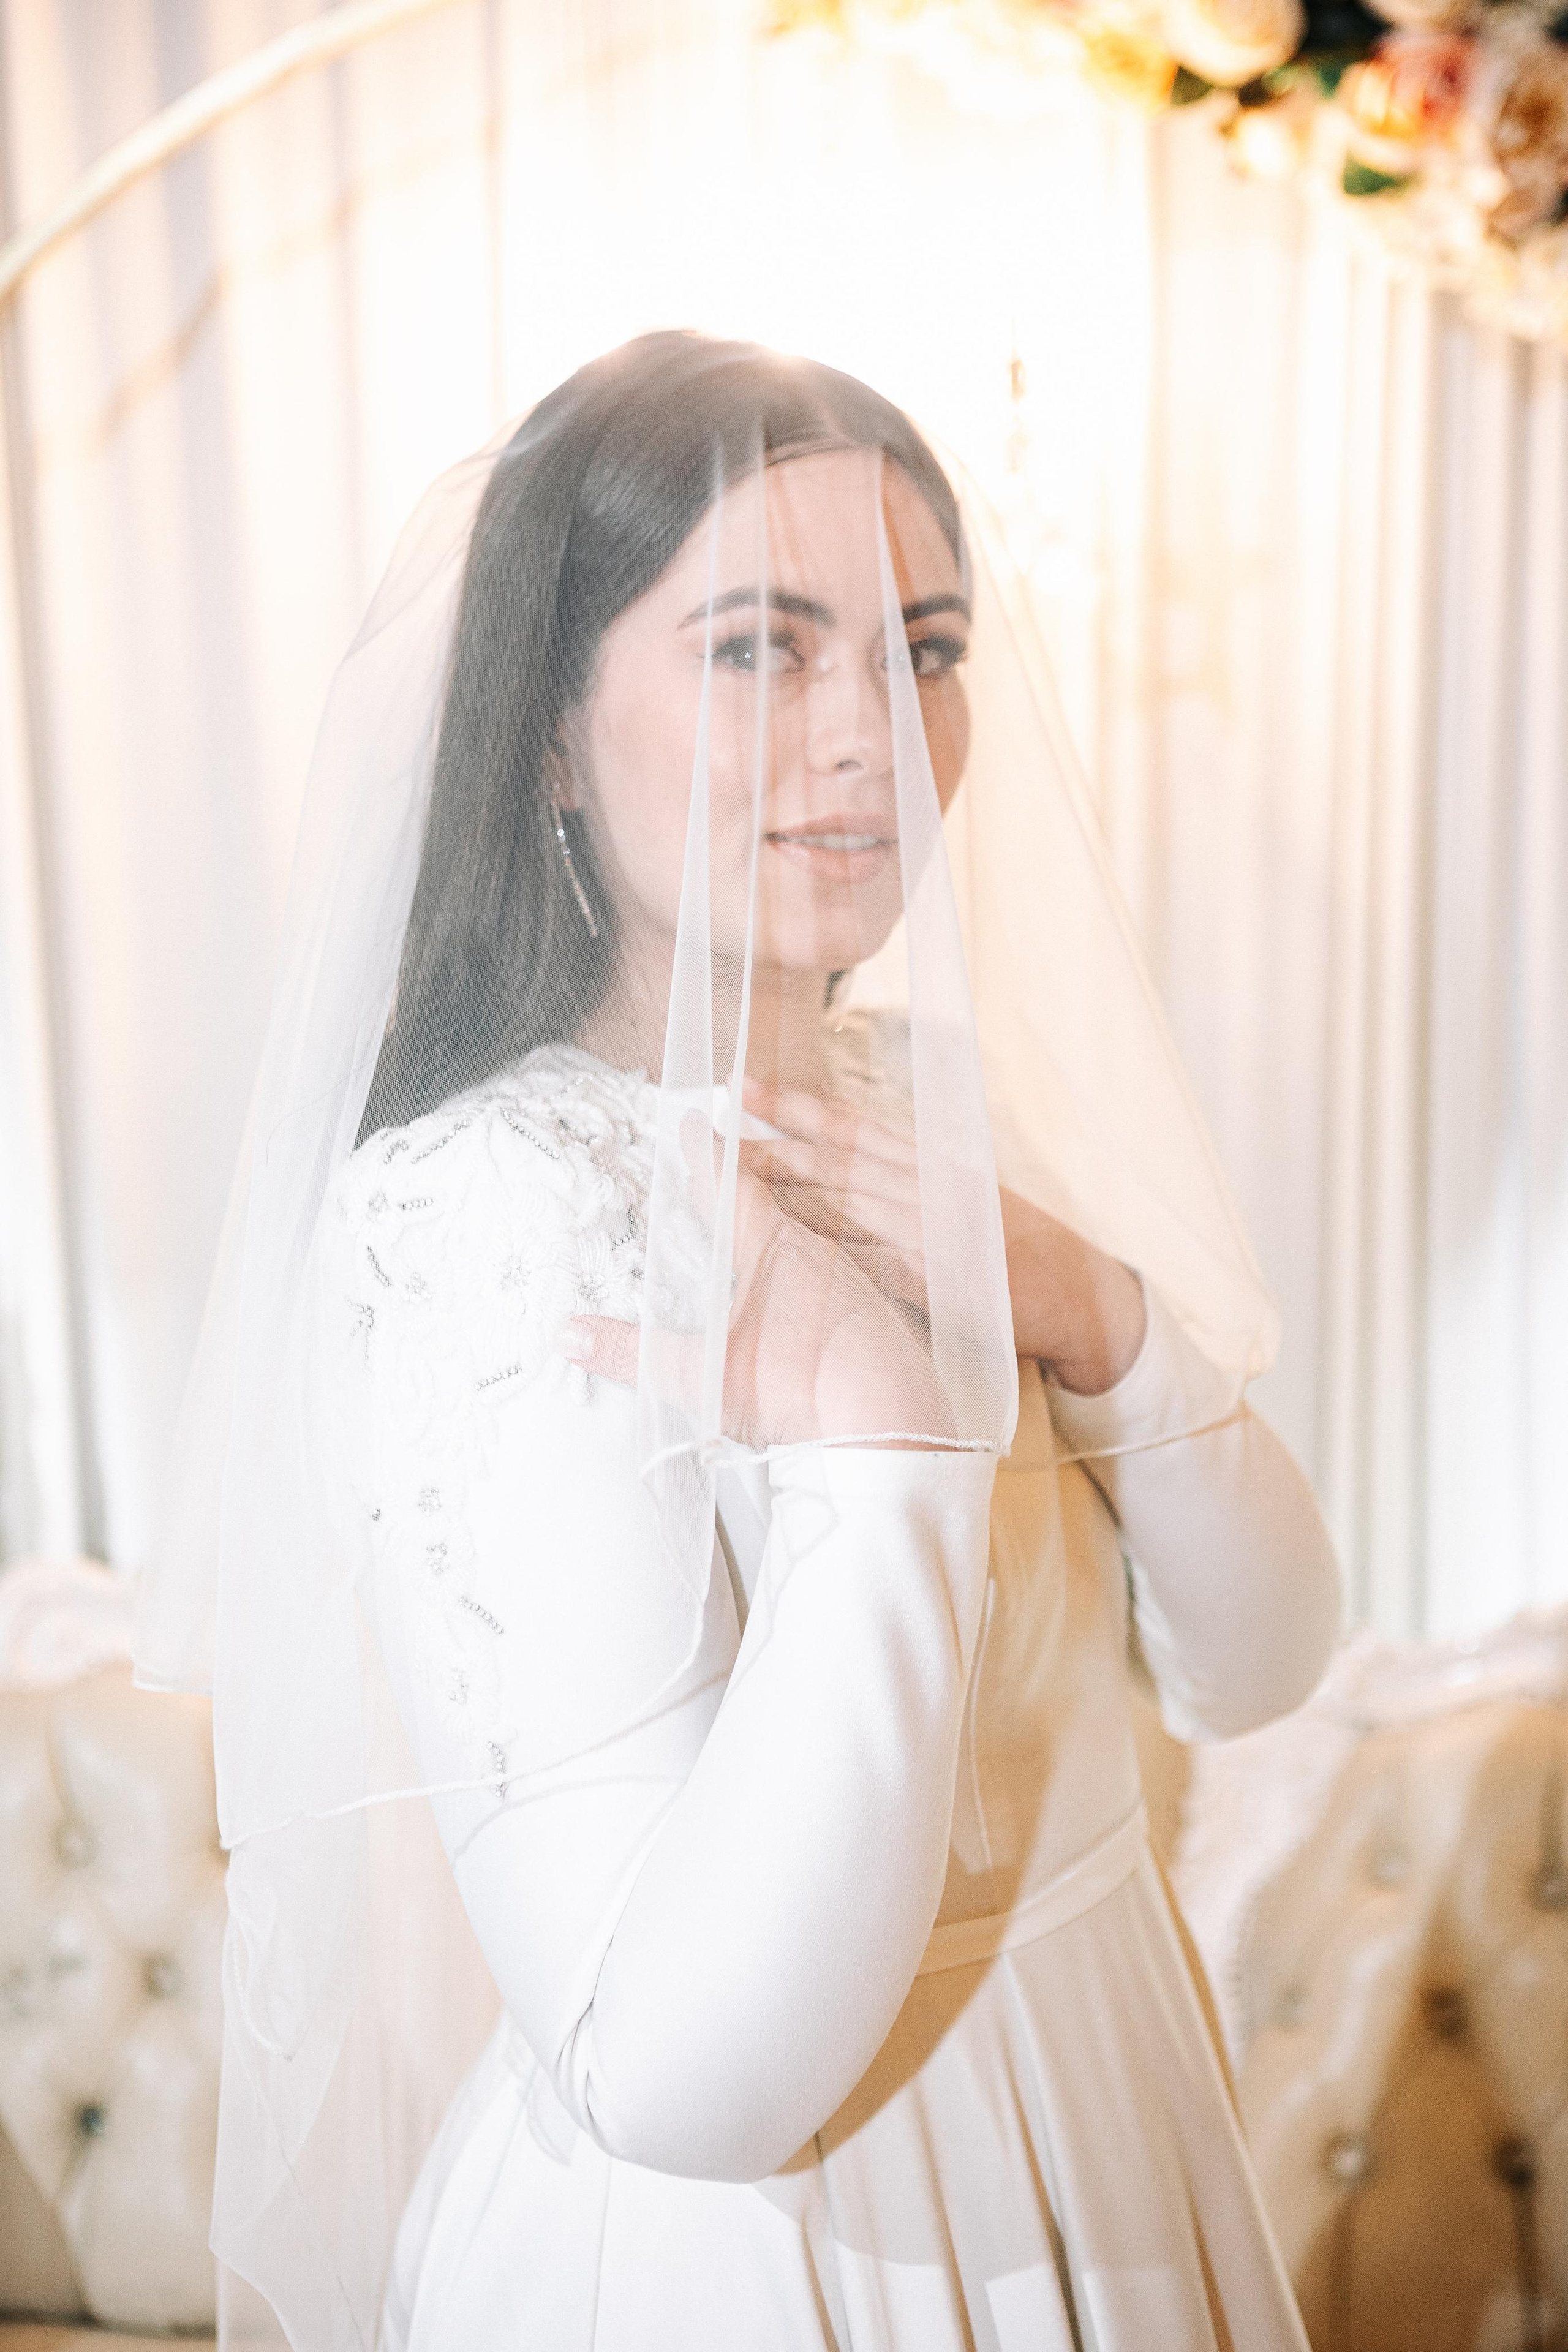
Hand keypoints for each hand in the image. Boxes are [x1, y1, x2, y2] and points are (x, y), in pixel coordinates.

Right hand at [560, 1119, 953, 1447]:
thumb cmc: (805, 1389)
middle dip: (750, 1173)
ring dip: (793, 1213)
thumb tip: (570, 1334)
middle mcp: (819, 1252)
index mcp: (774, 1248)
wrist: (895, 1424)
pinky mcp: (881, 1314)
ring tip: (772, 1208)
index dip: (708, 1157)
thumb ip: (636, 1354)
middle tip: (732, 1150)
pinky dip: (826, 1257)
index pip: (730, 1188)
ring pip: (819, 1230)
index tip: (695, 1124)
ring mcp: (855, 1282)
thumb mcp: (705, 1375)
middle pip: (777, 1197)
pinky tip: (824, 1277)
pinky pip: (849, 1267)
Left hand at [737, 1077, 1146, 1396]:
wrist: (1081, 1295)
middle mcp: (927, 1188)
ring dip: (781, 1202)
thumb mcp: (960, 1198)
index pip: (851, 1127)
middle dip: (767, 1153)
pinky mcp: (938, 1279)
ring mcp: (933, 1232)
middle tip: (707, 1142)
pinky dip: (827, 1259)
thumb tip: (836, 1172)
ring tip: (723, 1193)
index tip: (742, 1089)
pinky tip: (784, 1258)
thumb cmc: (1011, 1249)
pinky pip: (871, 1266)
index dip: (795, 1106)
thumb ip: (903, 1183)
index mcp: (930, 1163)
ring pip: (843, 1210)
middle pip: (833, 1165)